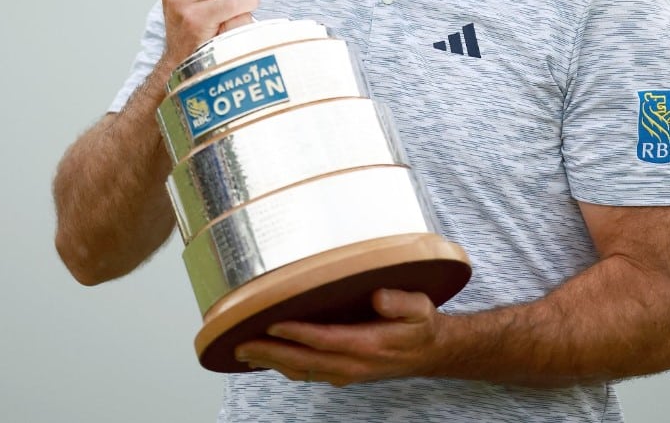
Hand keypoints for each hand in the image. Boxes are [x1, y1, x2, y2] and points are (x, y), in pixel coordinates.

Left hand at [234, 289, 446, 386]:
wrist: (430, 352)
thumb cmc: (420, 326)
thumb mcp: (420, 308)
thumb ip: (400, 302)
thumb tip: (378, 297)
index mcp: (368, 346)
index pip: (324, 340)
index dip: (296, 332)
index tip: (271, 321)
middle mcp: (352, 364)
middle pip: (303, 361)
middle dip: (269, 352)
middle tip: (239, 343)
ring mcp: (346, 371)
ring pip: (301, 370)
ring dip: (271, 361)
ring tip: (243, 351)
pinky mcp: (343, 372)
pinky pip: (308, 372)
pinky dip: (284, 366)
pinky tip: (269, 358)